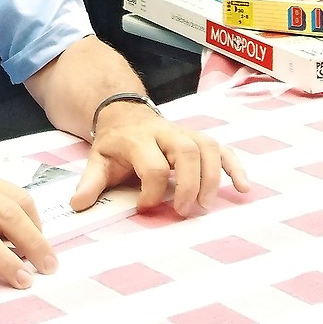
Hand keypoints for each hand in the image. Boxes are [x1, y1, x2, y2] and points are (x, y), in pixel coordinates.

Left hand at [69, 109, 248, 215]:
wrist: (124, 113)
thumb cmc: (115, 143)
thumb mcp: (97, 159)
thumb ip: (90, 182)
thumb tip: (78, 205)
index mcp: (138, 139)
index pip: (153, 165)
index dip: (151, 191)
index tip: (144, 207)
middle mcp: (165, 133)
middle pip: (186, 152)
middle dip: (189, 184)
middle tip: (183, 211)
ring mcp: (185, 134)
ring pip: (208, 147)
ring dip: (213, 177)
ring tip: (207, 205)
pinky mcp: (198, 139)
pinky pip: (223, 149)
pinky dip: (235, 167)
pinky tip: (244, 188)